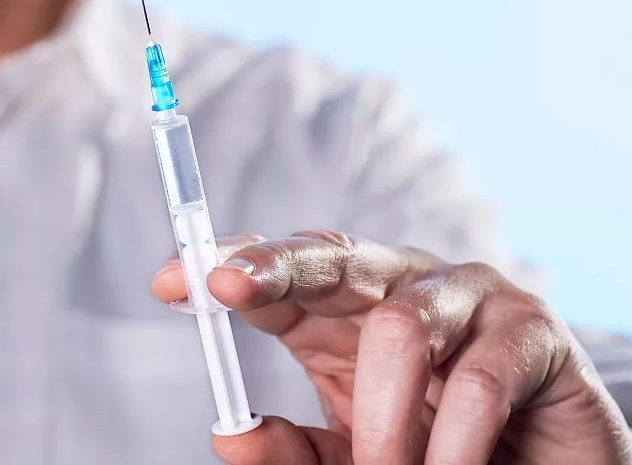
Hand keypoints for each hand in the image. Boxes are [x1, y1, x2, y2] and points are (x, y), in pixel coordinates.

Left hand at [151, 231, 631, 463]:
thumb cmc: (431, 455)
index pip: (277, 273)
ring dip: (384, 418)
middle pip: (327, 256)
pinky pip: (476, 379)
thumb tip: (229, 433)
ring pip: (400, 326)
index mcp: (341, 313)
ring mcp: (464, 296)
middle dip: (272, 267)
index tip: (170, 281)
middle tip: (227, 287)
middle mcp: (396, 286)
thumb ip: (290, 450)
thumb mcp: (346, 457)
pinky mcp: (531, 328)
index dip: (224, 266)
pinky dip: (452, 442)